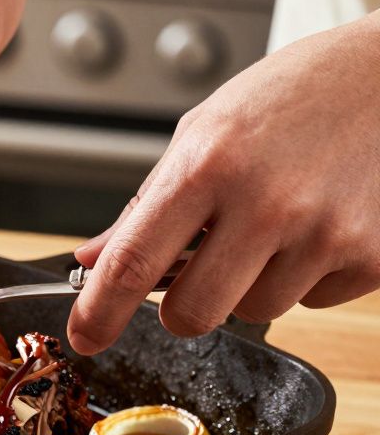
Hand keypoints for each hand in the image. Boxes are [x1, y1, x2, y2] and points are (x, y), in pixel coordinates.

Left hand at [69, 11, 379, 354]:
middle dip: (181, 308)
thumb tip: (94, 260)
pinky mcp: (373, 256)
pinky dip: (305, 275)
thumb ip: (147, 204)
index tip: (84, 337)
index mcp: (208, 165)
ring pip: (254, 312)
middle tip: (194, 273)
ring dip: (251, 284)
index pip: (132, 263)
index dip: (99, 312)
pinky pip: (312, 301)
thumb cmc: (291, 97)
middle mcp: (266, 204)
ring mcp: (324, 234)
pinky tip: (318, 223)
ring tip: (275, 222)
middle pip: (192, 313)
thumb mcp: (204, 131)